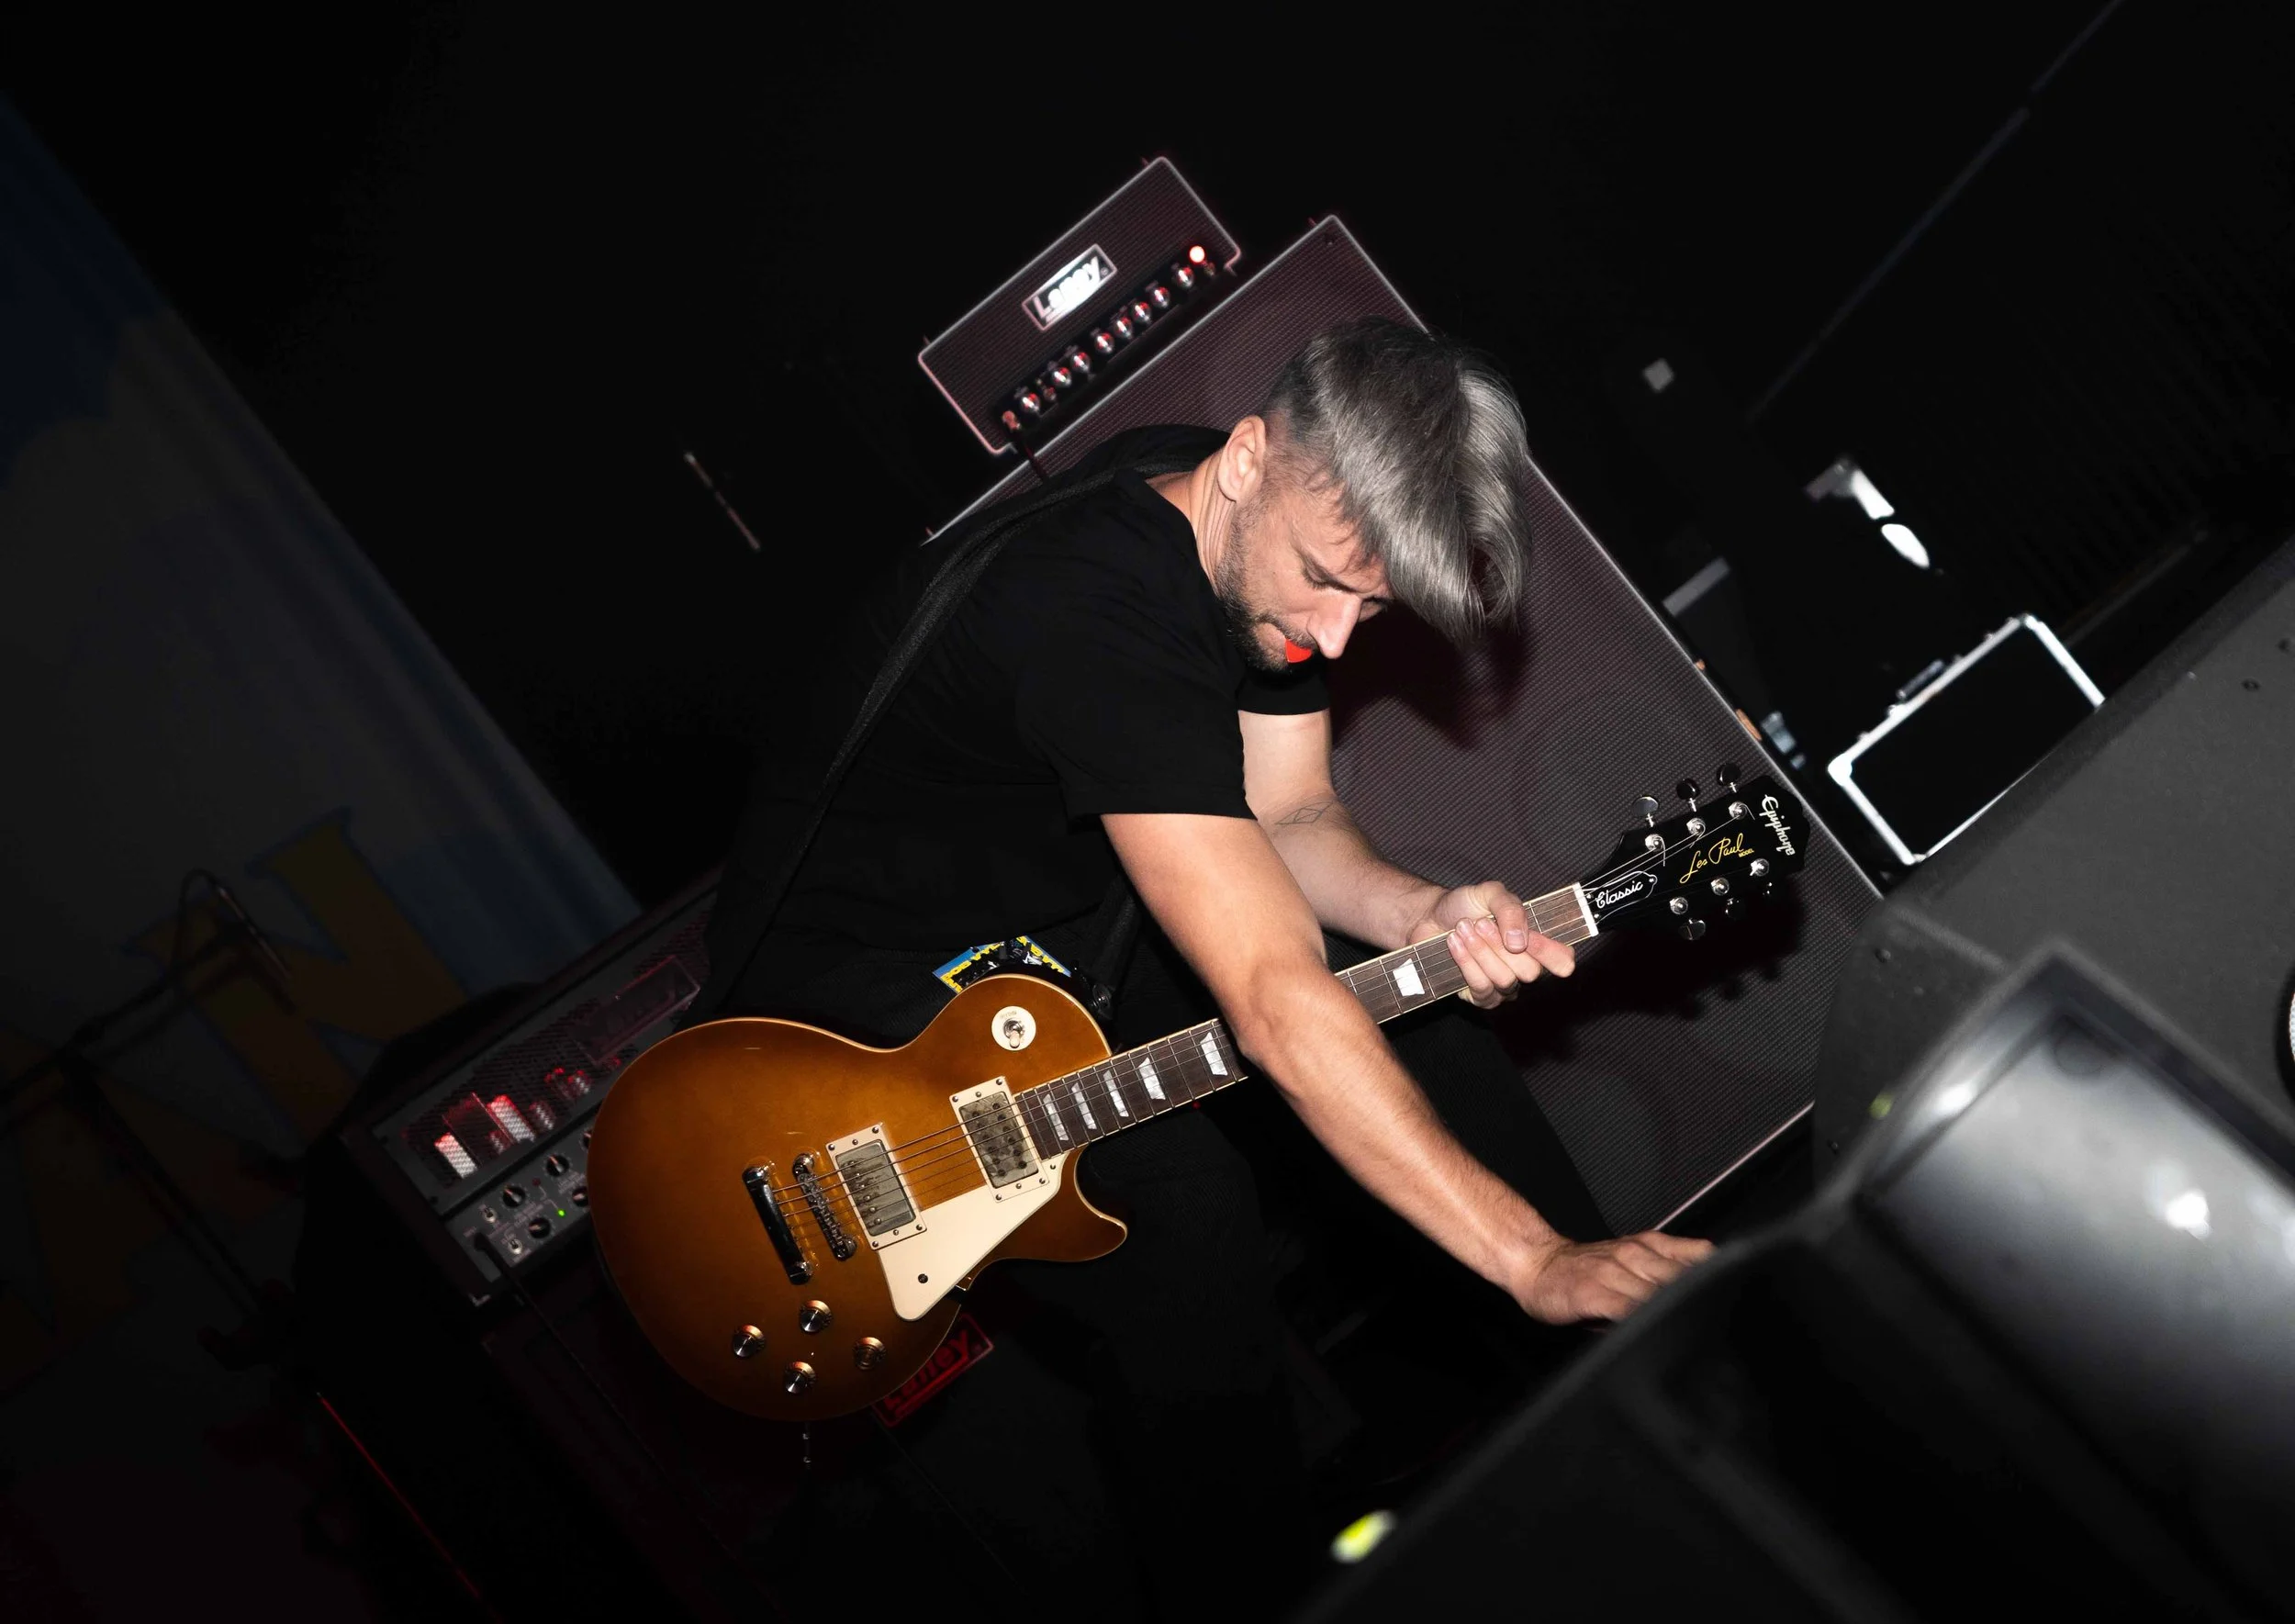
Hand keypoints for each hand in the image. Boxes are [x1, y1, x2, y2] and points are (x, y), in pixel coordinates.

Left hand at [1411, 879, 1574, 1008]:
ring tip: (1463, 929)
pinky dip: (1466, 962)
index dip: (1553, 953)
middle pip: (1530, 971)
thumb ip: (1511, 909)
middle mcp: (1523, 967)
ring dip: (1480, 950)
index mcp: (1535, 942)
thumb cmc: (1465, 905)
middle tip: (1480, 923)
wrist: (1430, 916)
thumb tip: (1520, 942)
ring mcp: (1503, 986)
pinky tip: (1454, 943)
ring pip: (1505, 979)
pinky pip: (1481, 987)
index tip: (1532, 939)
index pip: (1562, 959)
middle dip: (1501, 944)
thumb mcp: (1491, 894)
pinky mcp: (1479, 996)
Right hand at [1511, 1231, 1714, 1322]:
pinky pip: (1629, 1308)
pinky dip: (1646, 1320)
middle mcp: (1635, 1254)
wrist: (1536, 1263)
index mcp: (1649, 1245)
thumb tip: (1704, 1299)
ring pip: (1661, 1293)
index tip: (1742, 1301)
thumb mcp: (1631, 1258)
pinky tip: (1659, 1331)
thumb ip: (1664, 1271)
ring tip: (1704, 1331)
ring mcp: (1615, 1272)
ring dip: (1682, 1311)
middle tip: (1732, 1324)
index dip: (1723, 1280)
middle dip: (1707, 1302)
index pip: (1698, 1257)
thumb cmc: (1583, 1271)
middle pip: (1685, 1278)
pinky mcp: (1596, 1293)